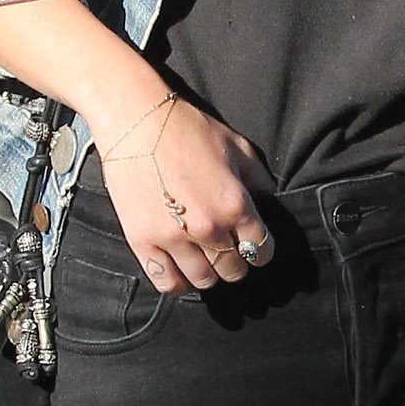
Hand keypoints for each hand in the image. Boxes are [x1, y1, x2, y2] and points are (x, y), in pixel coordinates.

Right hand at [95, 89, 274, 293]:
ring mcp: (174, 238)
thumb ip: (258, 179)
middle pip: (233, 269)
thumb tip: (268, 201)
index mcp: (235, 205)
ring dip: (209, 274)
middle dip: (235, 263)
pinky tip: (181, 274)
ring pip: (203, 280)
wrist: (136, 121)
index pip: (260, 249)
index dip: (261, 250)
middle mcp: (208, 227)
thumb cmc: (186, 129)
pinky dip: (178, 284)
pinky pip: (167, 281)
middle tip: (228, 253)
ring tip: (205, 262)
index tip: (255, 247)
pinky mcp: (143, 241)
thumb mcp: (237, 146)